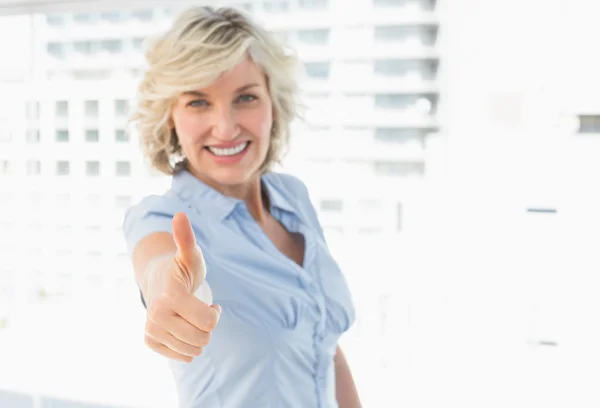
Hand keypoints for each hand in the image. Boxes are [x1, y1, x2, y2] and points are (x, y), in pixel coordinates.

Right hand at [144, 212, 220, 362]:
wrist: (159, 282)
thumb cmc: (182, 270)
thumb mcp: (191, 255)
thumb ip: (187, 239)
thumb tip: (180, 215)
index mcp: (169, 298)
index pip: (208, 323)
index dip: (215, 313)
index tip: (211, 303)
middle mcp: (156, 317)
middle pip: (202, 339)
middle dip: (208, 326)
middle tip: (200, 310)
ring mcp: (151, 330)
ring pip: (194, 350)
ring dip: (199, 336)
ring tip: (191, 318)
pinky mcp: (150, 341)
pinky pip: (183, 356)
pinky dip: (187, 345)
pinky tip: (182, 328)